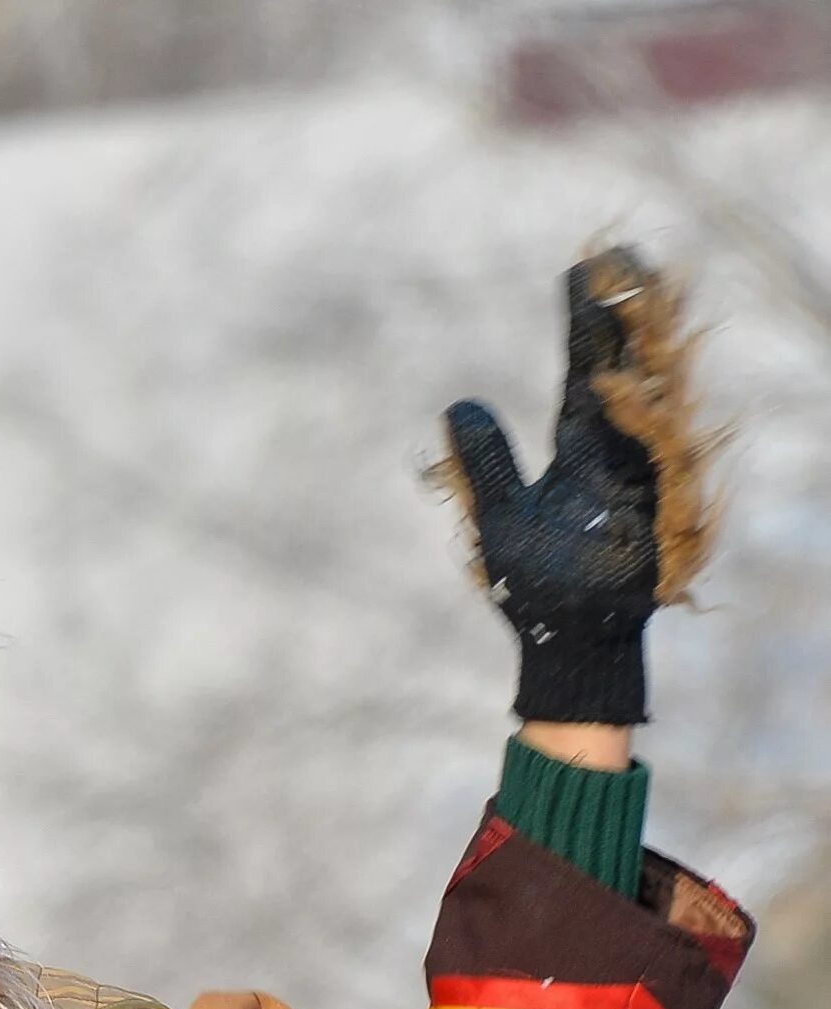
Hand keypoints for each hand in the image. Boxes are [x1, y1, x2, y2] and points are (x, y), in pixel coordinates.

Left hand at [442, 245, 706, 726]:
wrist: (565, 642)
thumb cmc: (536, 582)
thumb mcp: (499, 513)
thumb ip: (485, 460)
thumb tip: (457, 405)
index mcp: (582, 446)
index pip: (587, 368)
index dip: (588, 321)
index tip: (586, 269)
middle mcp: (617, 451)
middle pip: (627, 369)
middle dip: (628, 314)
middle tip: (625, 255)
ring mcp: (641, 477)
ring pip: (651, 398)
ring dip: (648, 348)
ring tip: (644, 292)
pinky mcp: (657, 511)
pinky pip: (663, 455)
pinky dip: (657, 418)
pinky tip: (650, 372)